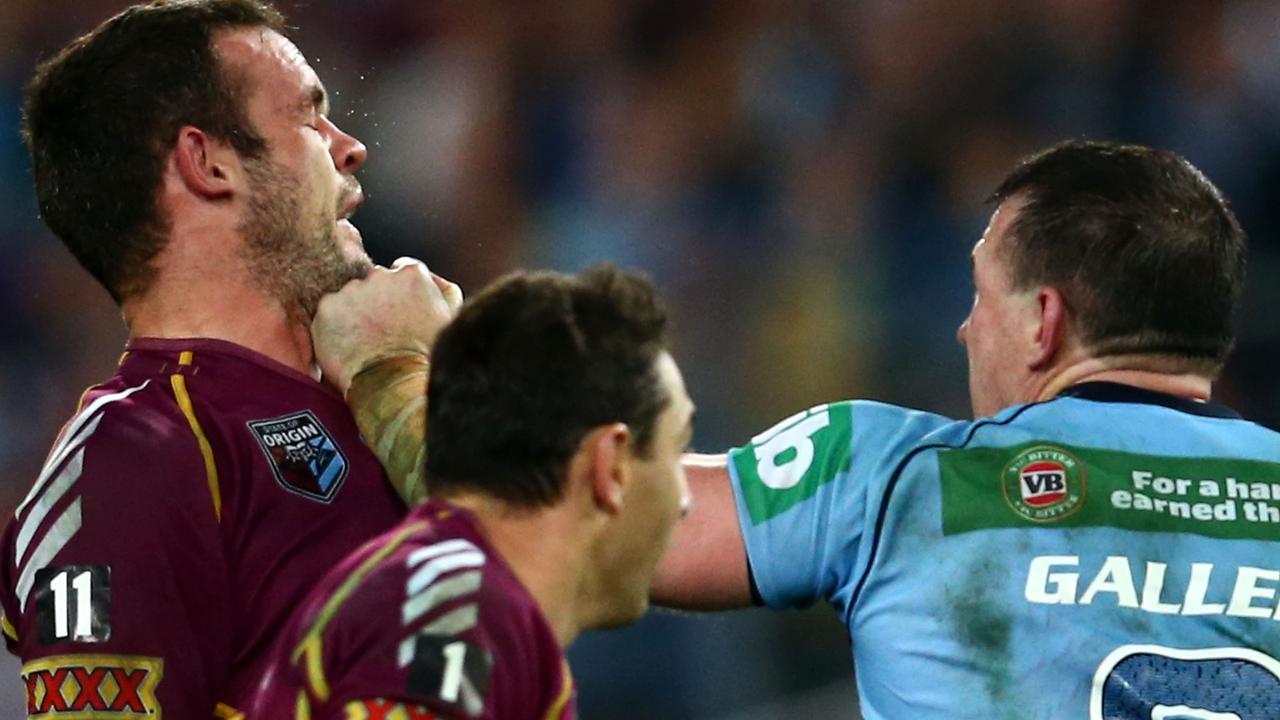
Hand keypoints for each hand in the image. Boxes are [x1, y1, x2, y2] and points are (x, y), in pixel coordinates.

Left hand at [312, 257, 462, 394]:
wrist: (395, 386)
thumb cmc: (428, 357)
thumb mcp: (450, 317)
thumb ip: (444, 289)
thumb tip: (432, 278)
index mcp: (413, 274)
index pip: (402, 271)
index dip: (401, 295)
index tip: (400, 314)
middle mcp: (380, 275)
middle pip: (375, 283)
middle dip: (378, 301)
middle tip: (383, 332)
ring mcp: (351, 290)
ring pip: (351, 298)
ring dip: (355, 314)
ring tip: (366, 344)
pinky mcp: (327, 308)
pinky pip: (329, 314)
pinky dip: (335, 328)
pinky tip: (350, 347)